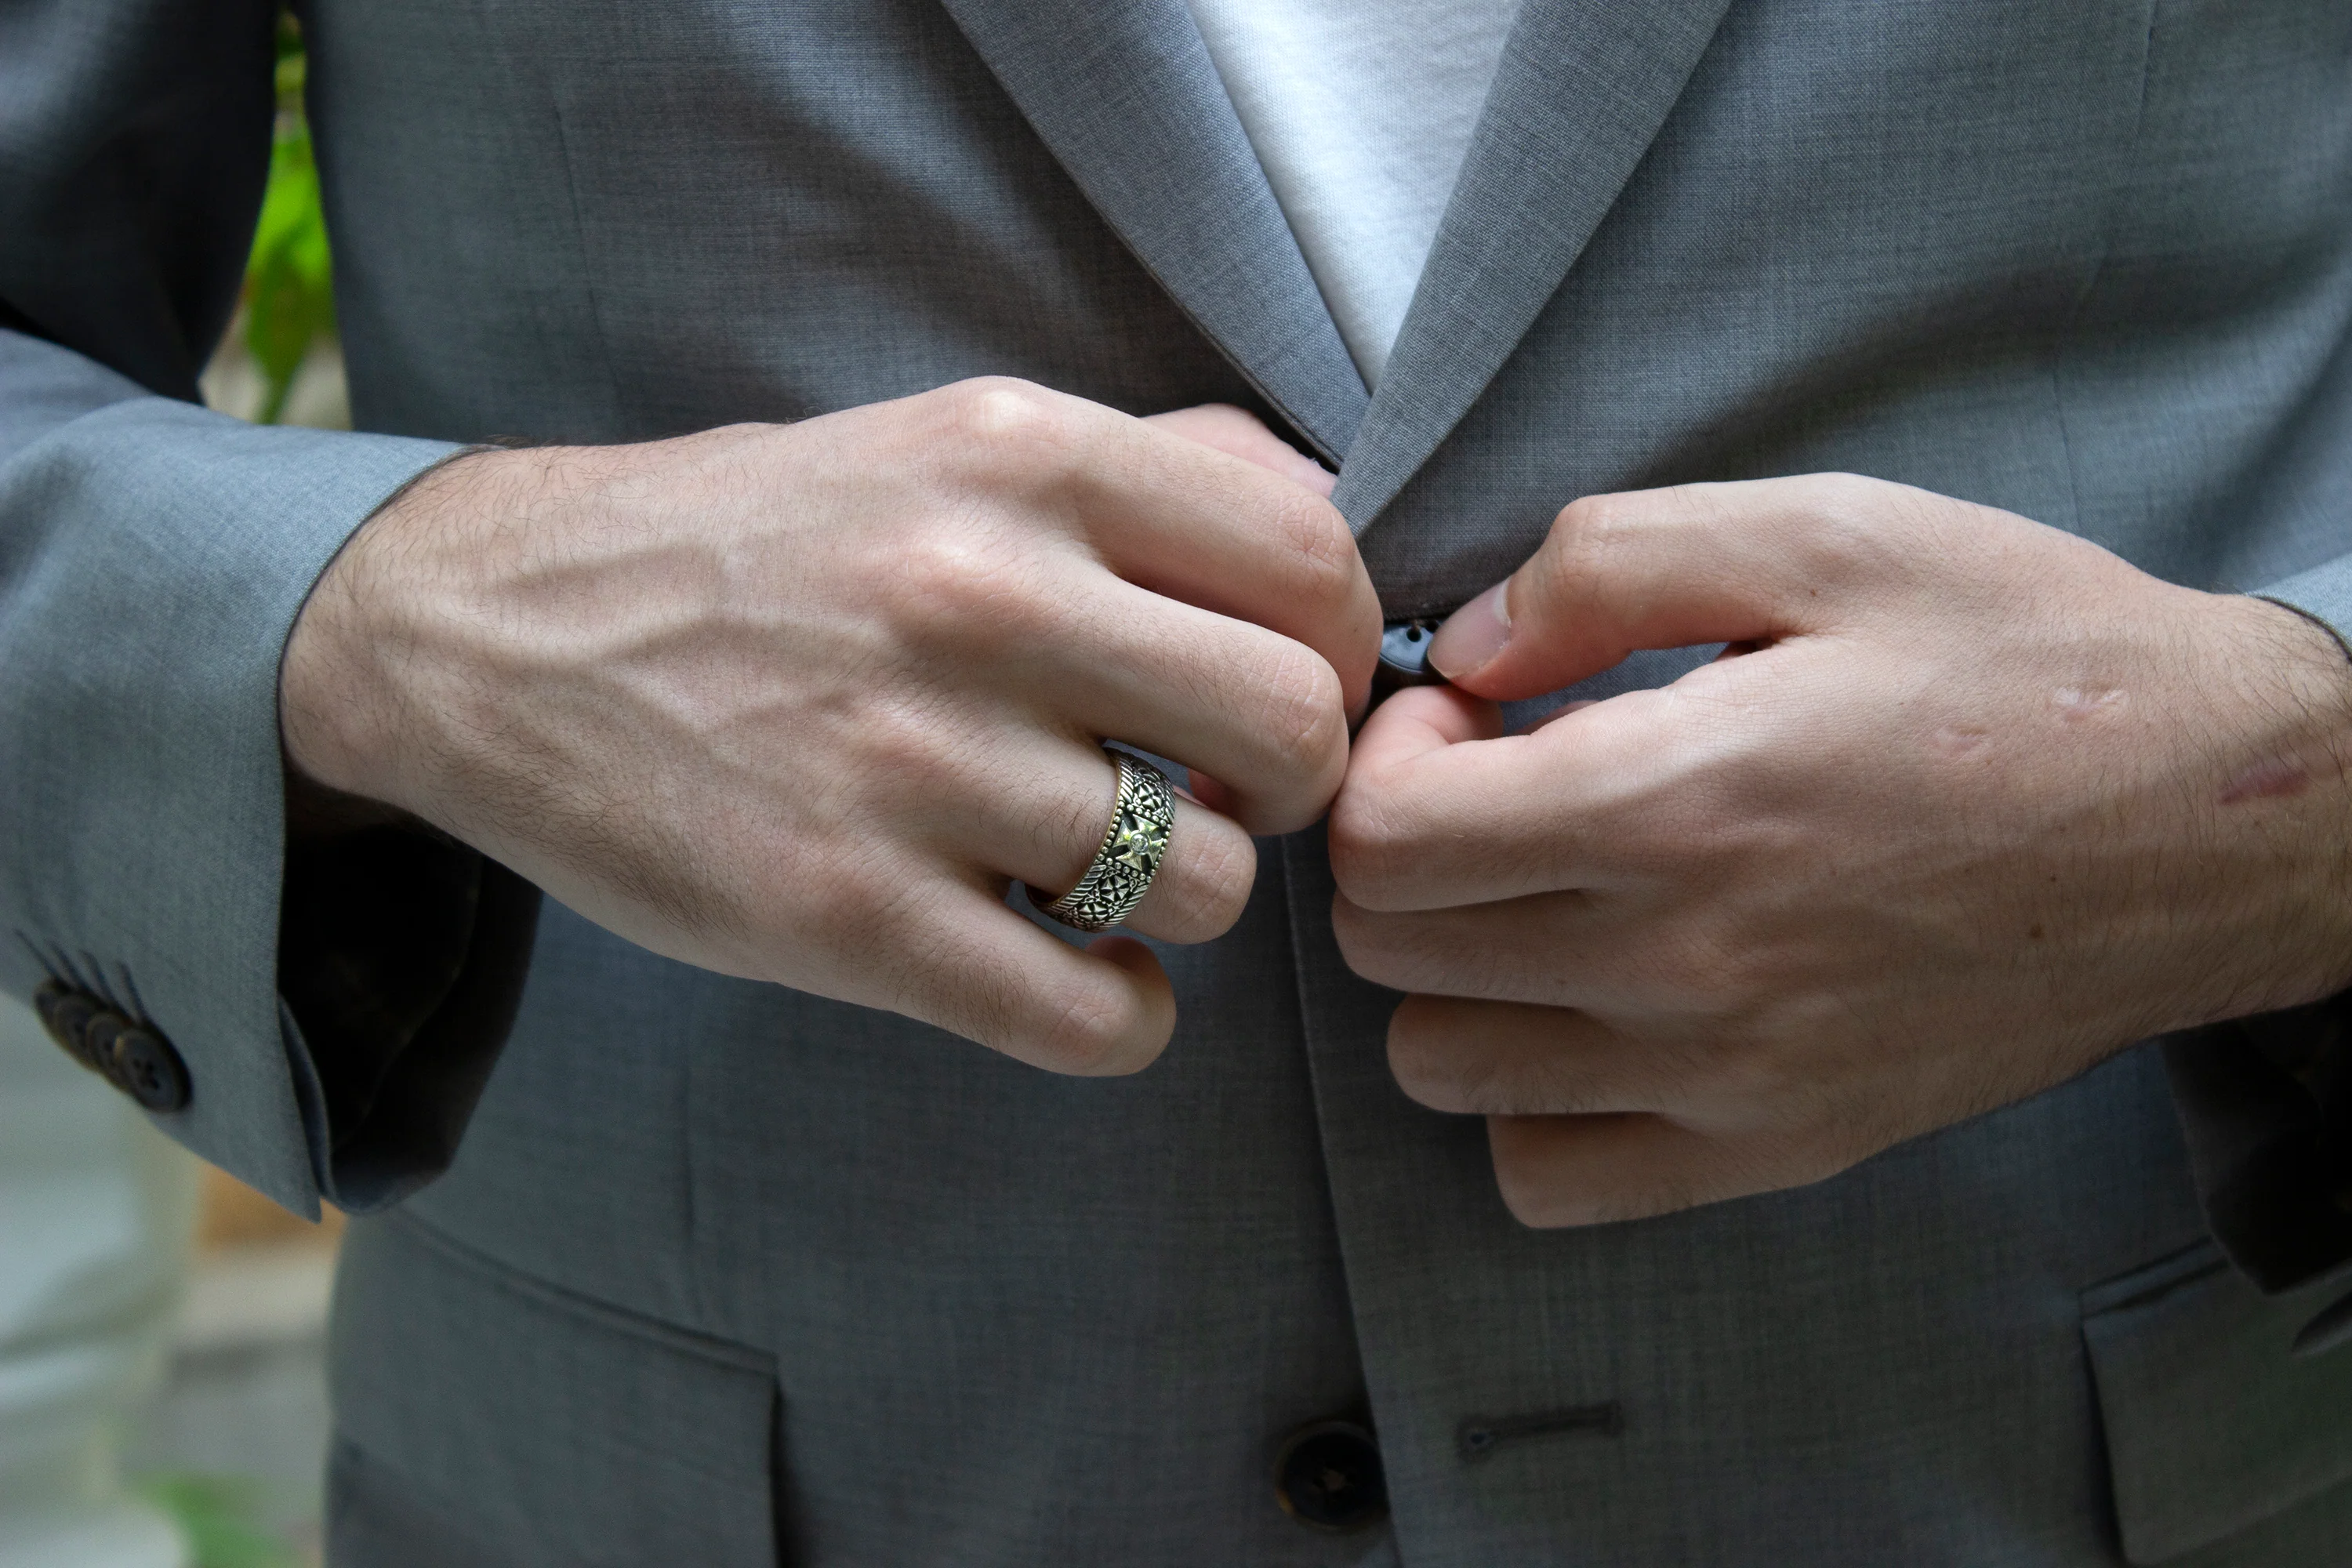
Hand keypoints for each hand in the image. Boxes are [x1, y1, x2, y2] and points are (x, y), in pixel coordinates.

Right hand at [282, 379, 1376, 1074]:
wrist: (492, 633)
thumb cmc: (766, 544)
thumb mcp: (948, 440)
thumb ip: (1152, 463)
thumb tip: (1329, 529)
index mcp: (1017, 455)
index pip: (1310, 565)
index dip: (1340, 651)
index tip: (1285, 689)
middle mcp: (972, 593)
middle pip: (1292, 730)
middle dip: (1289, 786)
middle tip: (1216, 792)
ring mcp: (904, 763)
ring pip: (1205, 886)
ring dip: (1187, 901)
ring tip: (1106, 870)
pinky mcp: (839, 916)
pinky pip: (1095, 1019)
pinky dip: (1123, 1021)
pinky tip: (1077, 975)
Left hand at [1330, 473, 2351, 1224]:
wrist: (2221, 821)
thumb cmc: (2028, 658)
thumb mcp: (1825, 532)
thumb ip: (1608, 566)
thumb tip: (1466, 650)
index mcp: (1676, 801)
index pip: (1382, 842)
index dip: (1387, 760)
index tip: (1465, 719)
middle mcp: (1681, 965)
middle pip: (1390, 951)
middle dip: (1406, 852)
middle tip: (1501, 787)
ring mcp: (1726, 1078)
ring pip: (1441, 1070)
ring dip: (1452, 973)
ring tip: (1545, 895)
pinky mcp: (1777, 1145)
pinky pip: (1549, 1177)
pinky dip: (1530, 1101)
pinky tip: (1593, 1011)